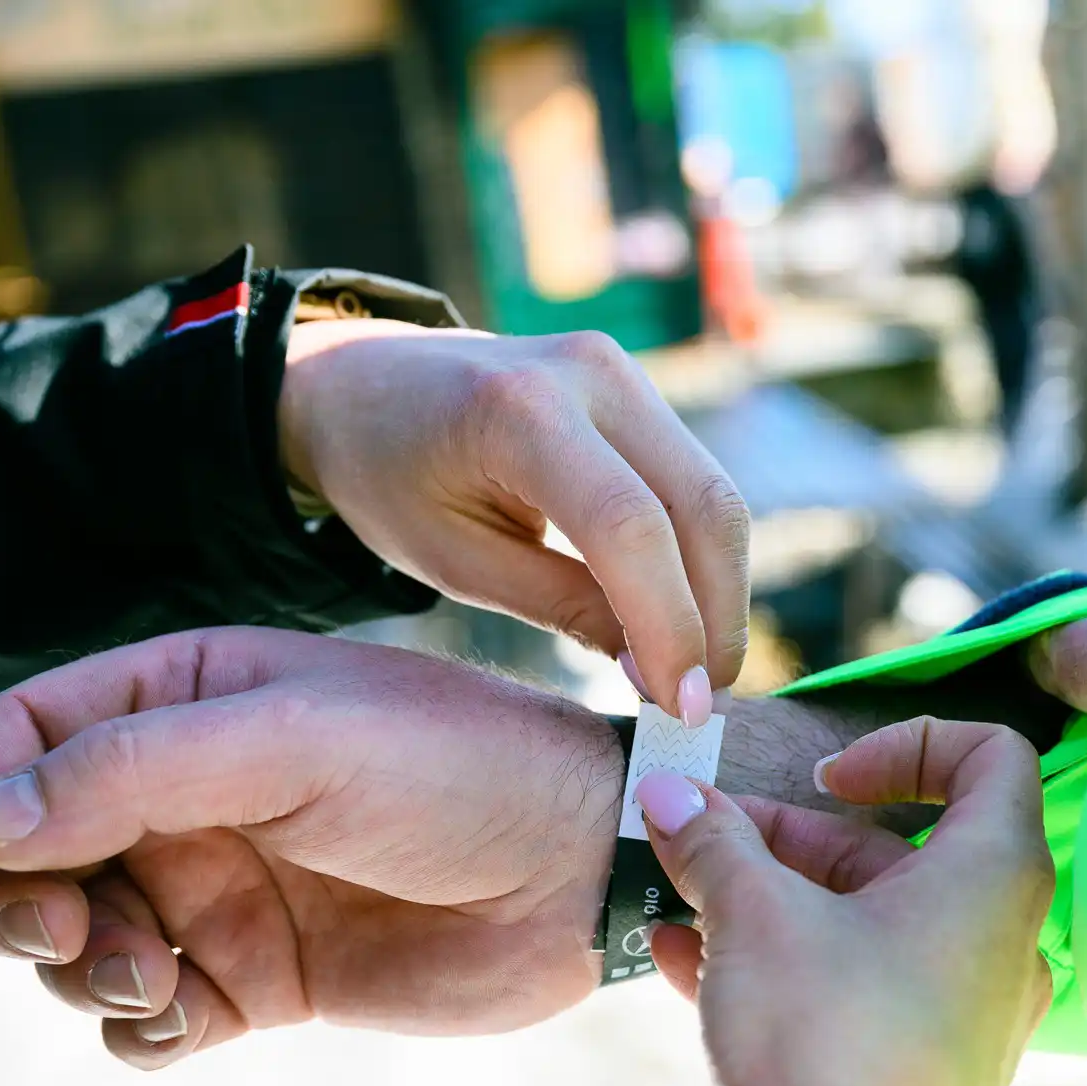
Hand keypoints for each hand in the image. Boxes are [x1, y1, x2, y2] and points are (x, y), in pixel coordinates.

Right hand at [0, 628, 622, 1067]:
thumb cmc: (459, 766)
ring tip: (151, 972)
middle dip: (8, 900)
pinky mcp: (265, 976)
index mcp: (189, 699)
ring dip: (78, 968)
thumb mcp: (293, 737)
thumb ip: (132, 769)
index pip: (21, 738)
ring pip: (78, 941)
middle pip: (25, 850)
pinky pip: (151, 1019)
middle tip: (61, 931)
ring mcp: (227, 885)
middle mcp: (194, 791)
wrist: (585, 867)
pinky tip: (194, 1013)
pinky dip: (144, 1028)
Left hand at [281, 319, 749, 723]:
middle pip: (703, 506)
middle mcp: (591, 375)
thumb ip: (562, 607)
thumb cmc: (390, 477)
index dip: (671, 625)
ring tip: (691, 671)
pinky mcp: (642, 392)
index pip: (629, 526)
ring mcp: (625, 375)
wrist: (366, 381)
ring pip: (716, 499)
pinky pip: (696, 486)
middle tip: (699, 704)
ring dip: (719, 594)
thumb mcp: (455, 562)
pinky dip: (700, 561)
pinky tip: (678, 619)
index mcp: (519, 411)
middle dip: (717, 617)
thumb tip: (661, 670)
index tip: (681, 710)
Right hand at [632, 719, 1054, 1085]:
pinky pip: (856, 993)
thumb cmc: (824, 1048)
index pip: (991, 757)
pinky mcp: (925, 1078)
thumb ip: (713, 844)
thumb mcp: (753, 920)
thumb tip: (669, 793)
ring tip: (678, 900)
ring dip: (770, 903)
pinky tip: (682, 965)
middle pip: (899, 851)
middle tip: (703, 841)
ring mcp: (967, 1018)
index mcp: (994, 880)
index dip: (903, 744)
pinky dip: (784, 967)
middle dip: (789, 841)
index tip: (822, 779)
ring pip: (865, 928)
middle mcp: (999, 945)